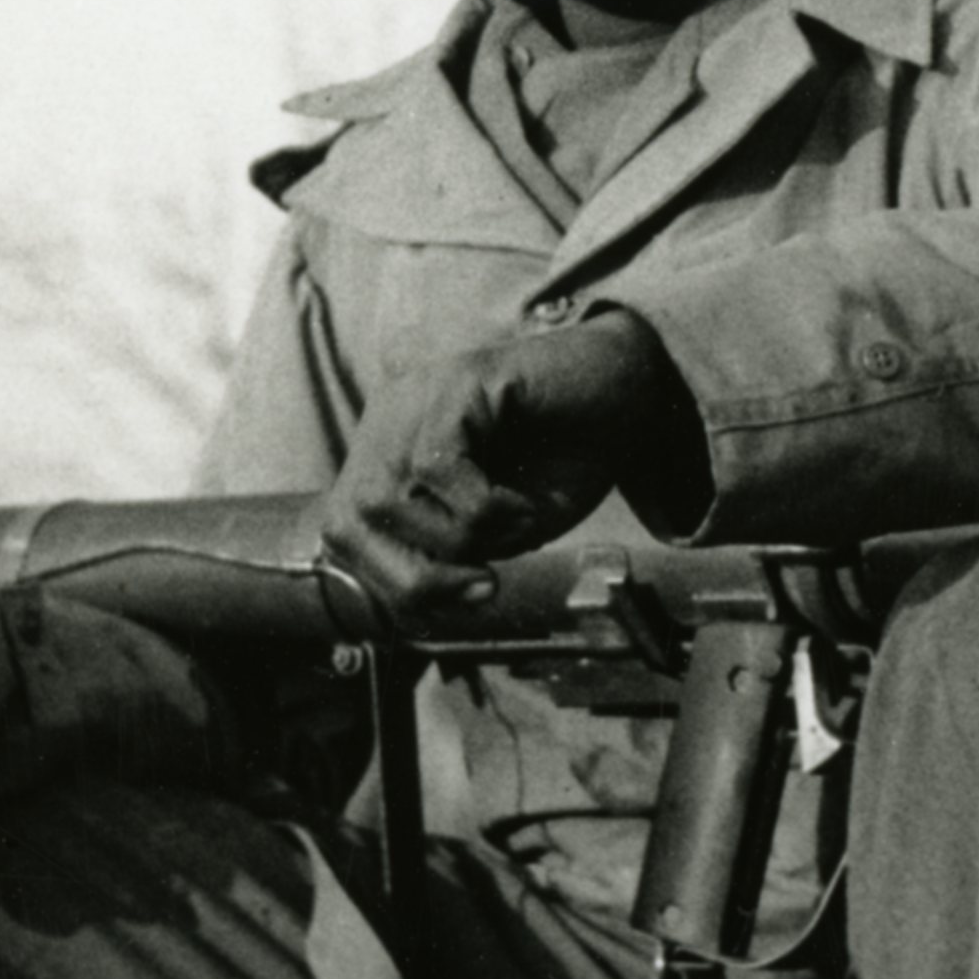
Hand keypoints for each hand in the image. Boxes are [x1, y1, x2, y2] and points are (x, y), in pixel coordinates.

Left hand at [318, 309, 703, 624]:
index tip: (467, 598)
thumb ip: (453, 555)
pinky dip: (486, 508)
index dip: (393, 585)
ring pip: (392, 499)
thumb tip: (418, 593)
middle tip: (486, 586)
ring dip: (462, 539)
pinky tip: (528, 505)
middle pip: (351, 520)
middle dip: (415, 578)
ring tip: (520, 527)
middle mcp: (391, 420)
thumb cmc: (569, 457)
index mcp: (391, 453)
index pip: (345, 534)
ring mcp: (419, 395)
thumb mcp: (502, 528)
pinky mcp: (457, 380)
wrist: (634, 389)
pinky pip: (439, 466)